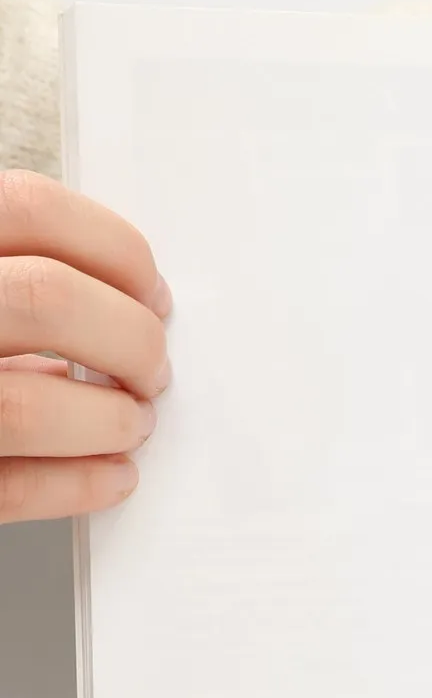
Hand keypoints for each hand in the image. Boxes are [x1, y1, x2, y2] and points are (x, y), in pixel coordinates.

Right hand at [0, 170, 169, 522]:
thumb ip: (5, 263)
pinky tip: (111, 474)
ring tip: (129, 422)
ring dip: (108, 420)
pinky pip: (4, 488)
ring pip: (26, 404)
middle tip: (149, 367)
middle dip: (129, 340)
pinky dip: (77, 484)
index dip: (116, 253)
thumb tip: (121, 296)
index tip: (151, 291)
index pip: (29, 209)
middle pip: (45, 300)